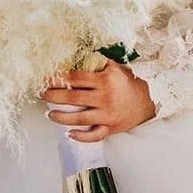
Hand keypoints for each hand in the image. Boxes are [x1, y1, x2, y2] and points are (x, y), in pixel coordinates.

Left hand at [41, 59, 155, 142]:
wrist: (150, 100)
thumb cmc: (129, 82)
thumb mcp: (115, 67)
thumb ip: (98, 62)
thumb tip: (79, 55)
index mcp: (104, 80)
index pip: (75, 78)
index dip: (58, 78)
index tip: (47, 79)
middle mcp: (105, 97)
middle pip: (72, 98)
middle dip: (53, 96)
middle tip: (42, 95)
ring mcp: (107, 114)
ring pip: (79, 118)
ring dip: (61, 117)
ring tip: (50, 114)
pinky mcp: (111, 127)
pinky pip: (94, 135)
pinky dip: (81, 137)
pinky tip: (69, 134)